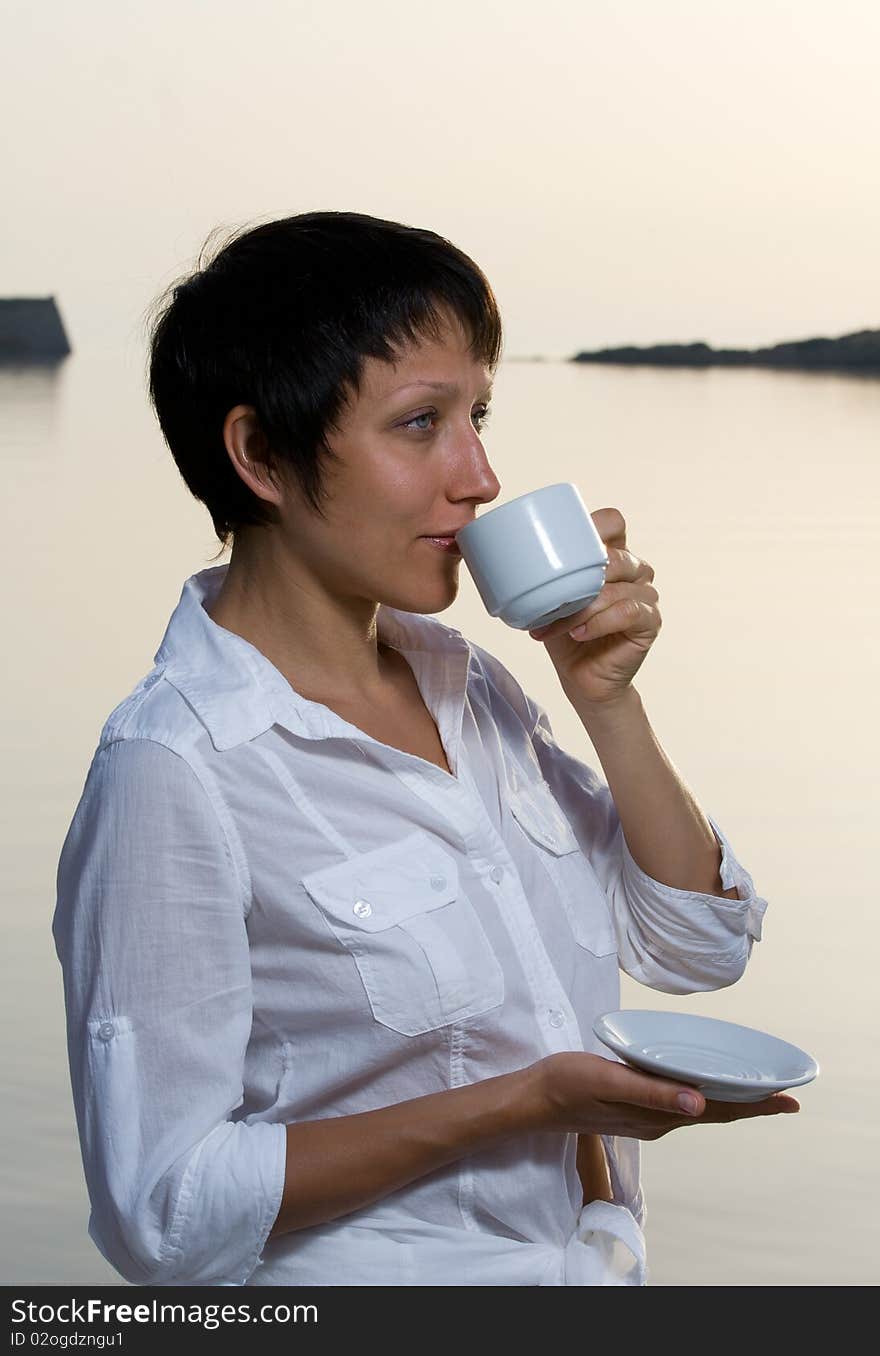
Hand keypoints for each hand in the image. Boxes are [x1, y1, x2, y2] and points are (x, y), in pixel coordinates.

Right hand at [524, 1052, 800, 1140]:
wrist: (535, 1097)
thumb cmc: (569, 1084)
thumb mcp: (610, 1082)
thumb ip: (653, 1093)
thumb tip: (700, 1104)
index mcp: (659, 1116)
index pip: (718, 1111)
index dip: (755, 1106)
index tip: (789, 1101)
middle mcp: (659, 1120)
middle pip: (716, 1111)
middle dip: (751, 1103)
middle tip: (784, 1093)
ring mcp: (648, 1114)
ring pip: (700, 1106)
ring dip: (729, 1098)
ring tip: (754, 1086)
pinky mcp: (636, 1105)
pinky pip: (681, 1100)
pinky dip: (703, 1091)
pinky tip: (705, 1080)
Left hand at [527, 507, 660, 706]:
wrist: (581, 677)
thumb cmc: (565, 634)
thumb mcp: (549, 598)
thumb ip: (541, 574)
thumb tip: (501, 556)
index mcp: (613, 555)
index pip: (613, 522)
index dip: (593, 524)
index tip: (560, 543)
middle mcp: (635, 570)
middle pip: (615, 556)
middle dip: (577, 577)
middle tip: (550, 599)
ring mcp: (645, 595)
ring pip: (615, 588)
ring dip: (580, 608)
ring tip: (555, 625)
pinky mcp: (650, 621)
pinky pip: (627, 612)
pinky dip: (598, 622)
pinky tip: (579, 634)